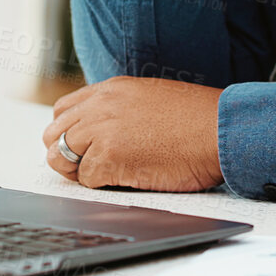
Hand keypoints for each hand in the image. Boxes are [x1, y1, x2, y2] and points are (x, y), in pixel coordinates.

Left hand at [41, 76, 224, 191]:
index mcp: (111, 89)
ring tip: (106, 175)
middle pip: (54, 134)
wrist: (221, 130)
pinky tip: (125, 180)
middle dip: (67, 154)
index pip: (63, 110)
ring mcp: (102, 130)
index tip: (83, 148)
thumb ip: (122, 109)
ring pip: (60, 156)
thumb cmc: (199, 120)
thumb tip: (109, 131)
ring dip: (78, 171)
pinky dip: (100, 186)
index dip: (70, 133)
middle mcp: (100, 105)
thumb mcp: (152, 98)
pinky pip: (85, 179)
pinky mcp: (109, 157)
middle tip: (90, 168)